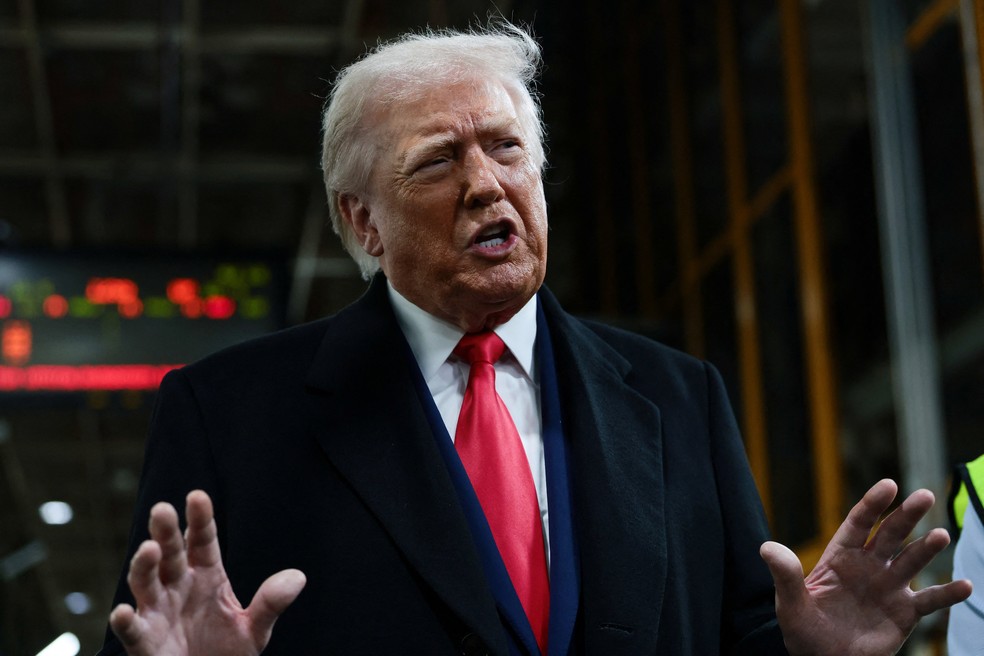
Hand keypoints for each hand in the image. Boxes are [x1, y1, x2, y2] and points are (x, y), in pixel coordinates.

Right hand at [109, 490, 306, 655]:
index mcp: (206, 575)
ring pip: (146, 583)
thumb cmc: (227, 652)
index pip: (202, 541)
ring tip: (149, 549)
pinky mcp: (145, 641)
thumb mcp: (255, 629)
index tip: (198, 497)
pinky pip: (133, 630)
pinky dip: (126, 622)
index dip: (200, 519)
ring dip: (144, 566)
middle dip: (166, 532)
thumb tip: (298, 577)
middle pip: (171, 554)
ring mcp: (159, 612)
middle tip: (163, 509)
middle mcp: (179, 586)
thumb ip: (270, 604)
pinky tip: (122, 612)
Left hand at [760, 479, 972, 655]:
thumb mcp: (789, 603)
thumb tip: (765, 547)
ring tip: (941, 535)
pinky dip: (947, 593)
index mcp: (840, 557)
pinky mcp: (904, 613)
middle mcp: (868, 566)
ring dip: (927, 548)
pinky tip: (966, 585)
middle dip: (906, 515)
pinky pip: (930, 601)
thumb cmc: (803, 631)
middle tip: (924, 496)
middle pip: (890, 534)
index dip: (872, 504)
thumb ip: (784, 575)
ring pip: (912, 561)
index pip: (858, 524)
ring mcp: (888, 588)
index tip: (888, 485)